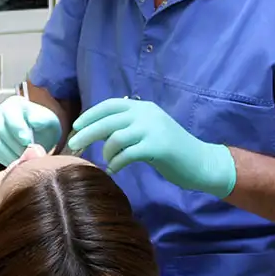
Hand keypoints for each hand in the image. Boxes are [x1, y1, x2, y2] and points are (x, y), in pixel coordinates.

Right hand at [0, 95, 61, 164]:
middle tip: (30, 154)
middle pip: (2, 132)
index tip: (28, 141)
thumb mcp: (49, 120)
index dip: (19, 130)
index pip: (11, 117)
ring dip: (12, 154)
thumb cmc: (42, 125)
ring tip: (26, 158)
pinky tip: (20, 161)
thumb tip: (34, 120)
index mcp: (13, 104)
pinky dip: (8, 159)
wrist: (37, 132)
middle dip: (17, 145)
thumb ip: (43, 119)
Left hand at [67, 98, 237, 198]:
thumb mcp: (148, 129)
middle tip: (73, 145)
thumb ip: (128, 126)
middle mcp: (147, 114)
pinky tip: (114, 170)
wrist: (201, 162)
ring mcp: (153, 129)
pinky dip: (116, 163)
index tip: (76, 126)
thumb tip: (97, 130)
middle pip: (108, 121)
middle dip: (87, 133)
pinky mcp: (158, 147)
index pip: (110, 105)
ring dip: (106, 152)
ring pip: (115, 137)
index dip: (90, 115)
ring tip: (107, 161)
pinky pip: (127, 154)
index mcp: (143, 107)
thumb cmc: (170, 149)